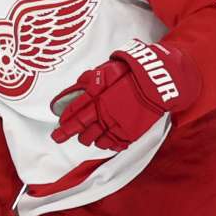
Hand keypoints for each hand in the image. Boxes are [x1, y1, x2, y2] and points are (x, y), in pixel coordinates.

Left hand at [51, 40, 200, 150]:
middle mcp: (103, 115)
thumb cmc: (131, 74)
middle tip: (61, 136)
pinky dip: (105, 144)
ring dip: (87, 138)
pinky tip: (104, 139)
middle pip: (81, 131)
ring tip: (86, 136)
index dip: (64, 123)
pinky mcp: (128, 134)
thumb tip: (76, 87)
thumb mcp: (106, 71)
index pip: (73, 115)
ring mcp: (116, 126)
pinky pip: (112, 145)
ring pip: (94, 140)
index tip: (58, 126)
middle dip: (68, 135)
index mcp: (96, 99)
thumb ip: (88, 81)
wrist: (157, 83)